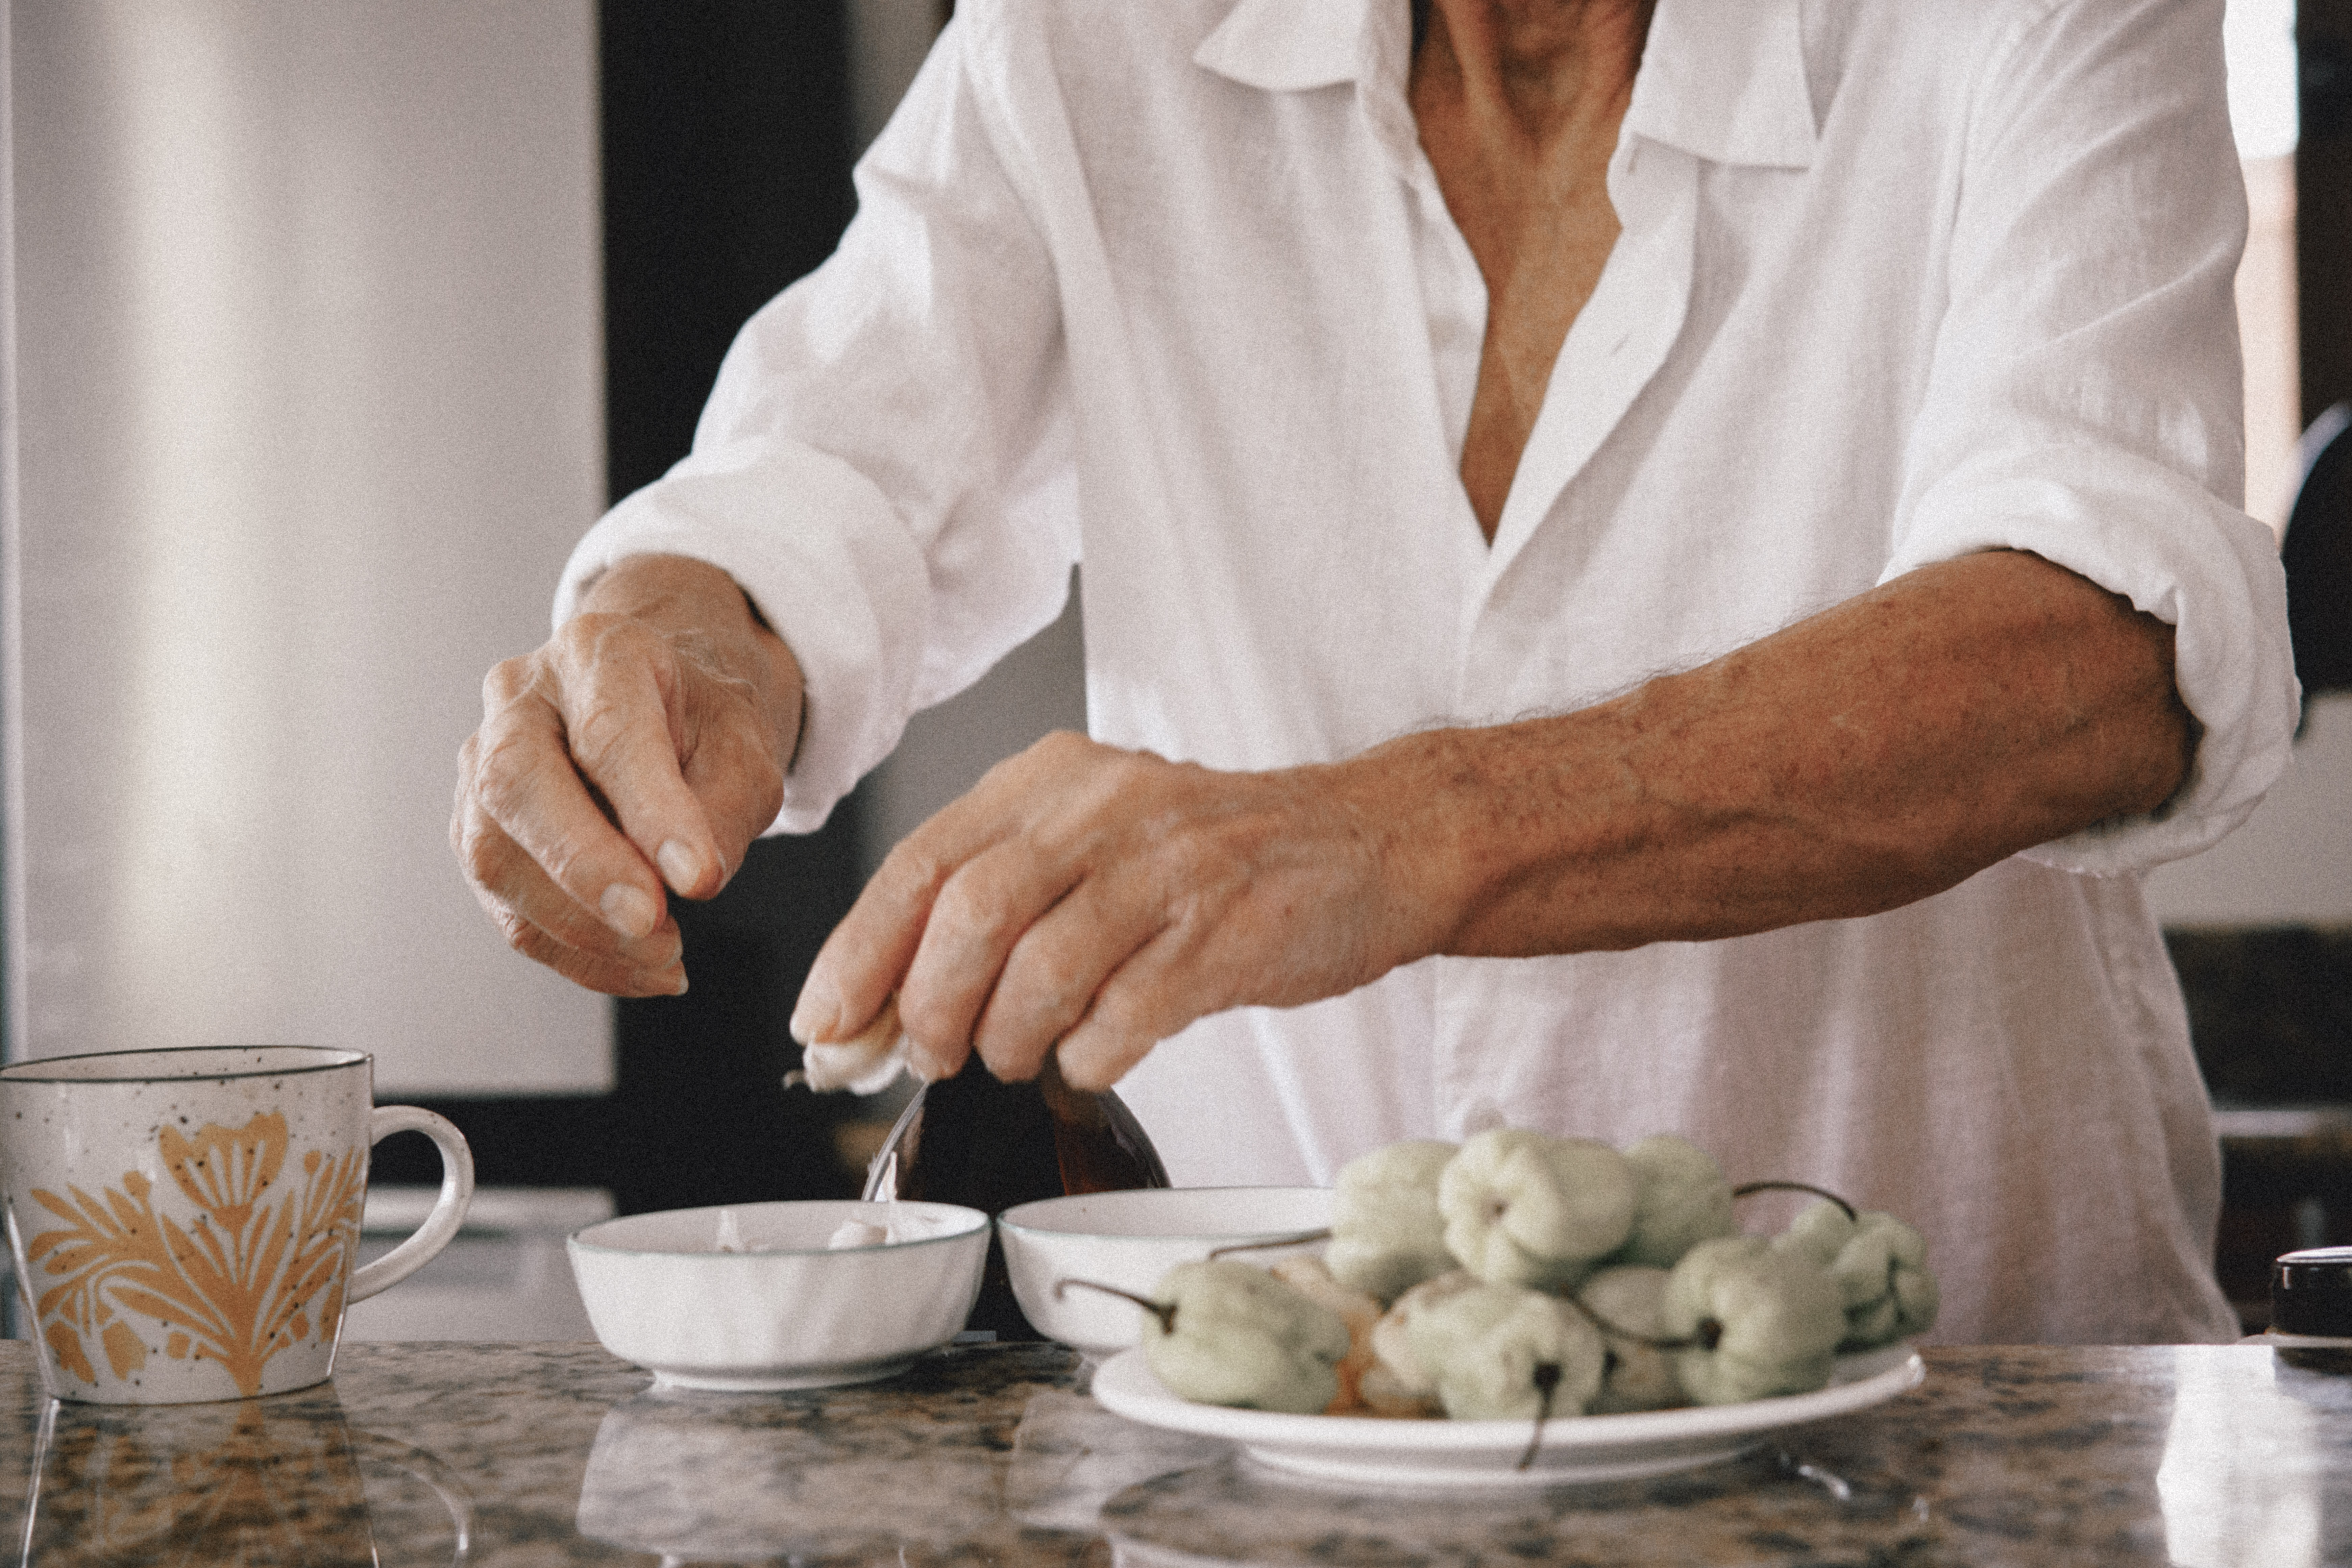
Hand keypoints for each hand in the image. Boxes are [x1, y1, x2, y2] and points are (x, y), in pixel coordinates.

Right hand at [452, 555, 800, 995]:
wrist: (663, 710)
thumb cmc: (702, 724)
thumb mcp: (745, 748)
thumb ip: (725, 805)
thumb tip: (691, 882)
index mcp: (597, 653)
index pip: (610, 730)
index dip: (651, 811)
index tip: (698, 880)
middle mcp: (520, 698)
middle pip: (518, 782)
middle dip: (586, 867)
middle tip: (654, 926)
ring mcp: (480, 764)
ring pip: (496, 856)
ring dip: (582, 926)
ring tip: (667, 957)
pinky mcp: (477, 830)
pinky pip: (507, 906)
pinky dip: (575, 952)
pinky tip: (640, 967)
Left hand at [790, 732, 1426, 1089]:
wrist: (1368, 842)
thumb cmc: (1214, 859)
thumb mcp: (1093, 843)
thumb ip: (993, 907)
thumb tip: (878, 1013)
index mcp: (1054, 780)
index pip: (922, 864)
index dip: (858, 953)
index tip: (823, 1027)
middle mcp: (1107, 808)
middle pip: (971, 914)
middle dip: (925, 1005)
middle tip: (924, 1056)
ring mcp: (1172, 868)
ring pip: (1043, 967)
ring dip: (1004, 1039)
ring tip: (1008, 1059)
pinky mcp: (1228, 933)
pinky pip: (1127, 1014)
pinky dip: (1087, 1053)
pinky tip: (1086, 1058)